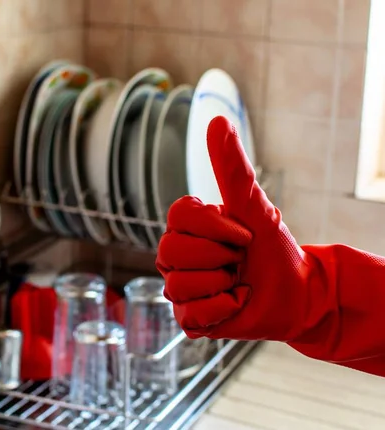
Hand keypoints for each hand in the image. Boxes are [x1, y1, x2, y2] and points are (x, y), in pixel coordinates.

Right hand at [156, 116, 315, 341]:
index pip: (177, 216)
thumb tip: (217, 121)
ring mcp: (179, 287)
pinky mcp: (188, 318)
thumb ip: (232, 167)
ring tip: (236, 282)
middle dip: (218, 256)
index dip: (215, 226)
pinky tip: (234, 303)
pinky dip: (222, 310)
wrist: (298, 293)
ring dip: (221, 284)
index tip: (244, 233)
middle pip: (171, 251)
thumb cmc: (274, 247)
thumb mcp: (254, 206)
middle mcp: (175, 255)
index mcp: (187, 226)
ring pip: (178, 284)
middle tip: (239, 259)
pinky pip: (189, 314)